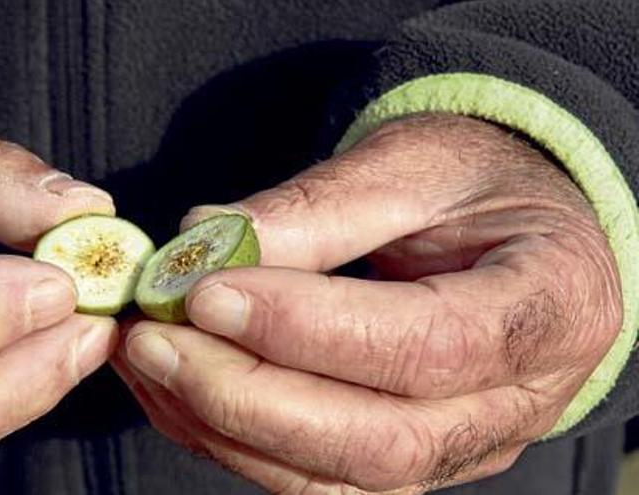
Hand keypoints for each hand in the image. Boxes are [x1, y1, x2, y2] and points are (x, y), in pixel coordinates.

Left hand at [114, 114, 621, 493]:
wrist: (514, 230)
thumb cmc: (476, 183)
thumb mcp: (413, 163)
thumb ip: (319, 208)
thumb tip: (205, 242)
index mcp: (549, 305)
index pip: (429, 346)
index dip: (309, 329)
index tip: (207, 292)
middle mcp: (517, 401)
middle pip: (378, 440)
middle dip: (247, 395)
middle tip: (154, 337)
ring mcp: (461, 445)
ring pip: (334, 479)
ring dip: (223, 426)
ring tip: (148, 359)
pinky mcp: (406, 461)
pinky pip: (312, 479)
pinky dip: (231, 441)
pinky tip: (174, 389)